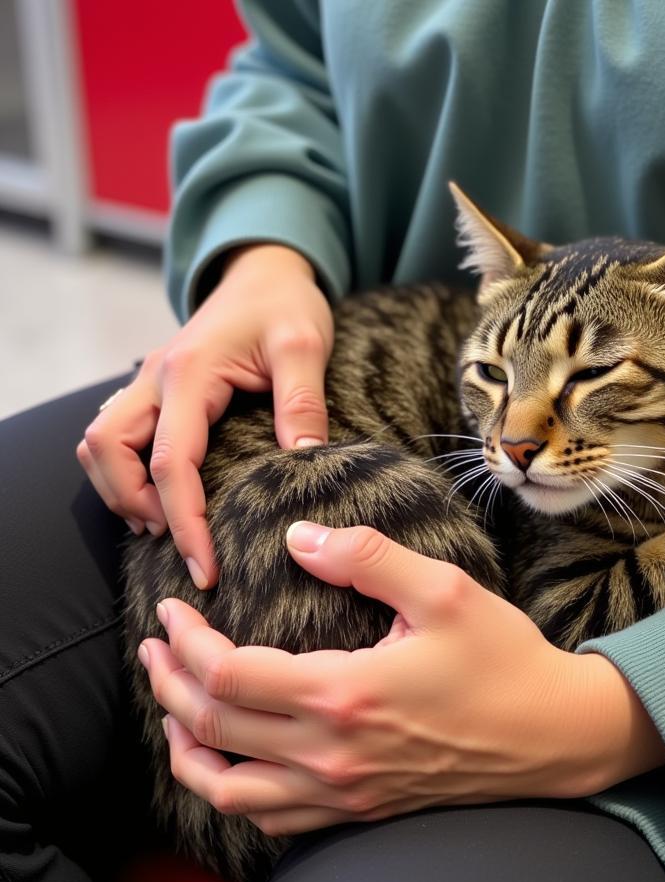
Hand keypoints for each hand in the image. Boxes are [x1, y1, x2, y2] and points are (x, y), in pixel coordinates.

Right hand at [78, 244, 333, 589]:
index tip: (206, 566)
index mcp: (190, 372)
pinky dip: (125, 470)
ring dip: (121, 489)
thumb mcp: (304, 346)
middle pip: (107, 451)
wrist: (265, 271)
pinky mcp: (156, 389)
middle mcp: (156, 377)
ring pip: (99, 443)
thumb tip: (303, 460)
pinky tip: (160, 497)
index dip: (185, 521)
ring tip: (165, 526)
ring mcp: (150, 382)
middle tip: (179, 543)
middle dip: (134, 505)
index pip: (172, 462)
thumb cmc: (286, 306)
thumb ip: (302, 402)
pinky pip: (116, 434)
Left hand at [138, 524, 664, 835]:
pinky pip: (273, 819)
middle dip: (168, 686)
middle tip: (153, 650)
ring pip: (229, 790)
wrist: (555, 735)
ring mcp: (345, 792)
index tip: (169, 612)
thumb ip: (366, 557)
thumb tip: (299, 537)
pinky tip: (233, 763)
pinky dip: (233, 791)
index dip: (184, 643)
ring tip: (173, 712)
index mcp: (345, 694)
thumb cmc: (505, 660)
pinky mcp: (361, 811)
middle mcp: (333, 755)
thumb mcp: (445, 590)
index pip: (228, 676)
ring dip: (187, 750)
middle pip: (213, 731)